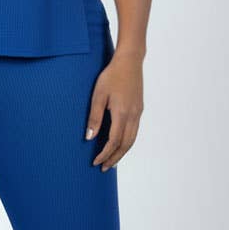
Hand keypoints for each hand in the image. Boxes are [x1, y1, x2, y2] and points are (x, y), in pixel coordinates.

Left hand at [85, 50, 143, 169]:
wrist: (130, 61)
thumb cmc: (111, 76)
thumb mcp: (98, 95)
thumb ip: (94, 117)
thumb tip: (89, 137)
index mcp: (122, 113)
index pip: (114, 141)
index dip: (105, 154)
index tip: (96, 162)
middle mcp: (133, 116)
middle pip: (125, 145)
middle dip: (114, 158)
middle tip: (104, 168)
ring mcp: (138, 113)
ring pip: (132, 139)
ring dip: (122, 152)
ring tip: (112, 161)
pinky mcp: (139, 109)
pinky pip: (134, 131)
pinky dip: (127, 142)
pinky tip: (120, 144)